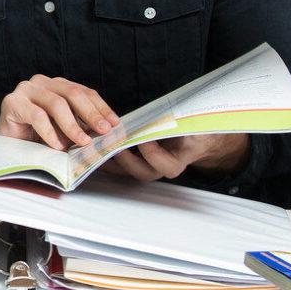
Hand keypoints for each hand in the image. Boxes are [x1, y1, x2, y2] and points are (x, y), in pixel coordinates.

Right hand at [0, 75, 117, 147]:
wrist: (7, 146)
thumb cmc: (37, 138)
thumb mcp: (65, 130)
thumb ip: (82, 126)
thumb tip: (108, 131)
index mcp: (57, 85)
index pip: (84, 91)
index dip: (101, 107)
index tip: (115, 123)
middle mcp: (42, 82)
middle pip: (73, 93)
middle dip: (91, 114)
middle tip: (103, 131)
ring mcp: (25, 90)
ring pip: (56, 103)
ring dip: (72, 125)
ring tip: (82, 142)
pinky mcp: (12, 102)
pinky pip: (36, 115)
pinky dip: (50, 132)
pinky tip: (58, 146)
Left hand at [101, 133, 248, 180]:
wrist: (193, 137)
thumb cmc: (192, 130)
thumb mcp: (193, 126)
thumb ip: (184, 124)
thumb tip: (172, 117)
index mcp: (178, 161)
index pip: (167, 166)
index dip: (154, 155)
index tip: (143, 140)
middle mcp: (161, 169)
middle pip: (143, 172)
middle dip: (127, 160)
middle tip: (114, 145)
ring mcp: (148, 166)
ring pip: (128, 171)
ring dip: (112, 161)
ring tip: (99, 148)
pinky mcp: (136, 161)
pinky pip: (121, 164)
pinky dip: (108, 157)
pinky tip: (97, 147)